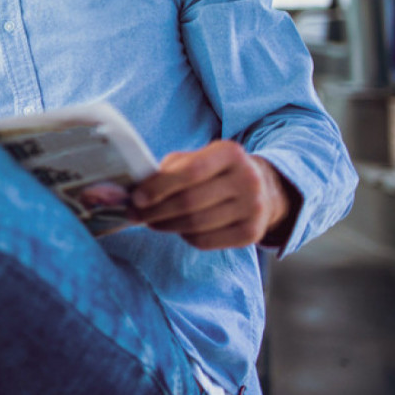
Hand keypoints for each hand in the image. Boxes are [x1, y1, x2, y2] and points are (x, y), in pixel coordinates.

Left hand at [131, 140, 297, 249]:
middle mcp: (248, 180)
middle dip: (155, 210)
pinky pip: (205, 241)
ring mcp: (254, 209)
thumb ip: (167, 169)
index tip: (136, 197)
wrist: (262, 190)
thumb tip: (131, 190)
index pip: (190, 171)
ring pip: (195, 224)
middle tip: (133, 213)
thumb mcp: (196, 158)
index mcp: (230, 153)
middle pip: (190, 202)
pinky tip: (177, 228)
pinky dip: (184, 236)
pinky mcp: (252, 233)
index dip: (159, 186)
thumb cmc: (214, 172)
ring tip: (150, 220)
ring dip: (165, 225)